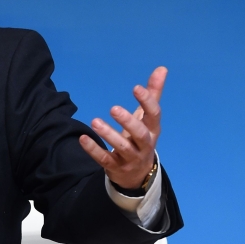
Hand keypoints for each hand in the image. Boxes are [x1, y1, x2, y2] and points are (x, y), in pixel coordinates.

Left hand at [79, 66, 165, 189]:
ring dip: (109, 135)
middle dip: (128, 122)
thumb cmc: (142, 138)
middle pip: (140, 135)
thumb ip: (153, 94)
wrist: (138, 174)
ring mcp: (130, 158)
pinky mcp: (116, 167)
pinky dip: (94, 150)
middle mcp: (144, 145)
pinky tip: (83, 139)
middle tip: (113, 108)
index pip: (154, 115)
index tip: (136, 87)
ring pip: (122, 147)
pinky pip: (104, 159)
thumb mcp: (148, 118)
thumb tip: (161, 68)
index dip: (147, 102)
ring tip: (95, 121)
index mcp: (153, 130)